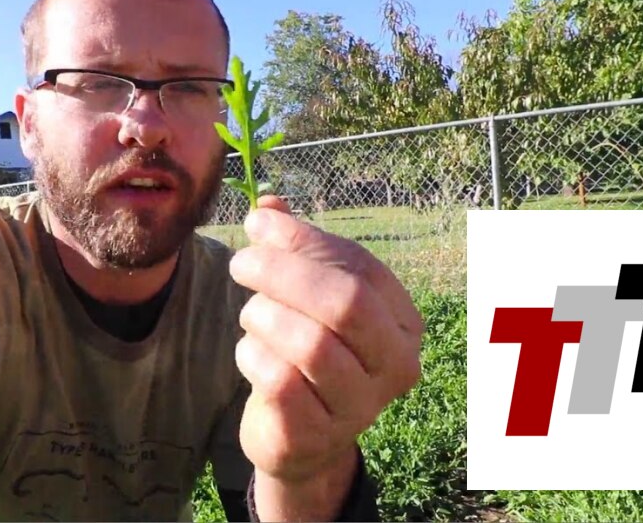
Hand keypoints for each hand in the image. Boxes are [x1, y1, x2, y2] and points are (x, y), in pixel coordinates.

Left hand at [229, 196, 423, 485]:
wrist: (299, 436)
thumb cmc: (306, 351)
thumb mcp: (304, 296)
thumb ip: (291, 247)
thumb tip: (266, 207)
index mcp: (401, 322)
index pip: (361, 268)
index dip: (306, 241)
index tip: (258, 225)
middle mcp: (395, 366)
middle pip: (345, 303)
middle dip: (283, 272)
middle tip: (241, 263)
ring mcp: (360, 406)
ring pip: (311, 344)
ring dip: (265, 317)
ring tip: (252, 316)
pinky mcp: (318, 434)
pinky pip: (280, 381)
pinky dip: (253, 355)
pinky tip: (250, 352)